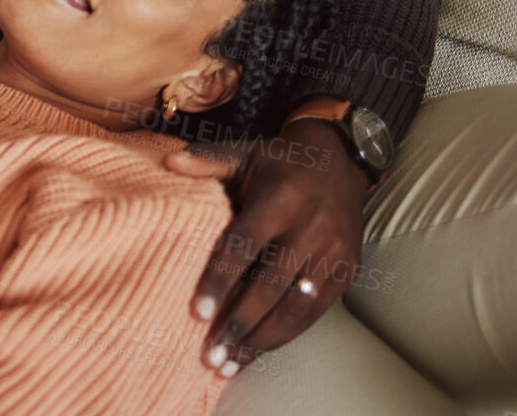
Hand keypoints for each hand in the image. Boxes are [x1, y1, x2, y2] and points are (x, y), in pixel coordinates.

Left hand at [163, 118, 370, 373]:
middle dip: (238, 323)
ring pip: (295, 306)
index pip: (244, 245)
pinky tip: (259, 350)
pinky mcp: (348, 270)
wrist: (340, 161)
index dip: (220, 279)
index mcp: (279, 199)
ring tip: (229, 363)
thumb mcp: (244, 153)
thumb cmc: (278, 163)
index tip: (197, 312)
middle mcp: (310, 227)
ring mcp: (333, 252)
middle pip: (270, 285)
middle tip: (210, 355)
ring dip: (262, 339)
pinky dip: (287, 334)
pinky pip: (315, 311)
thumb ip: (208, 160)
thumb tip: (168, 163)